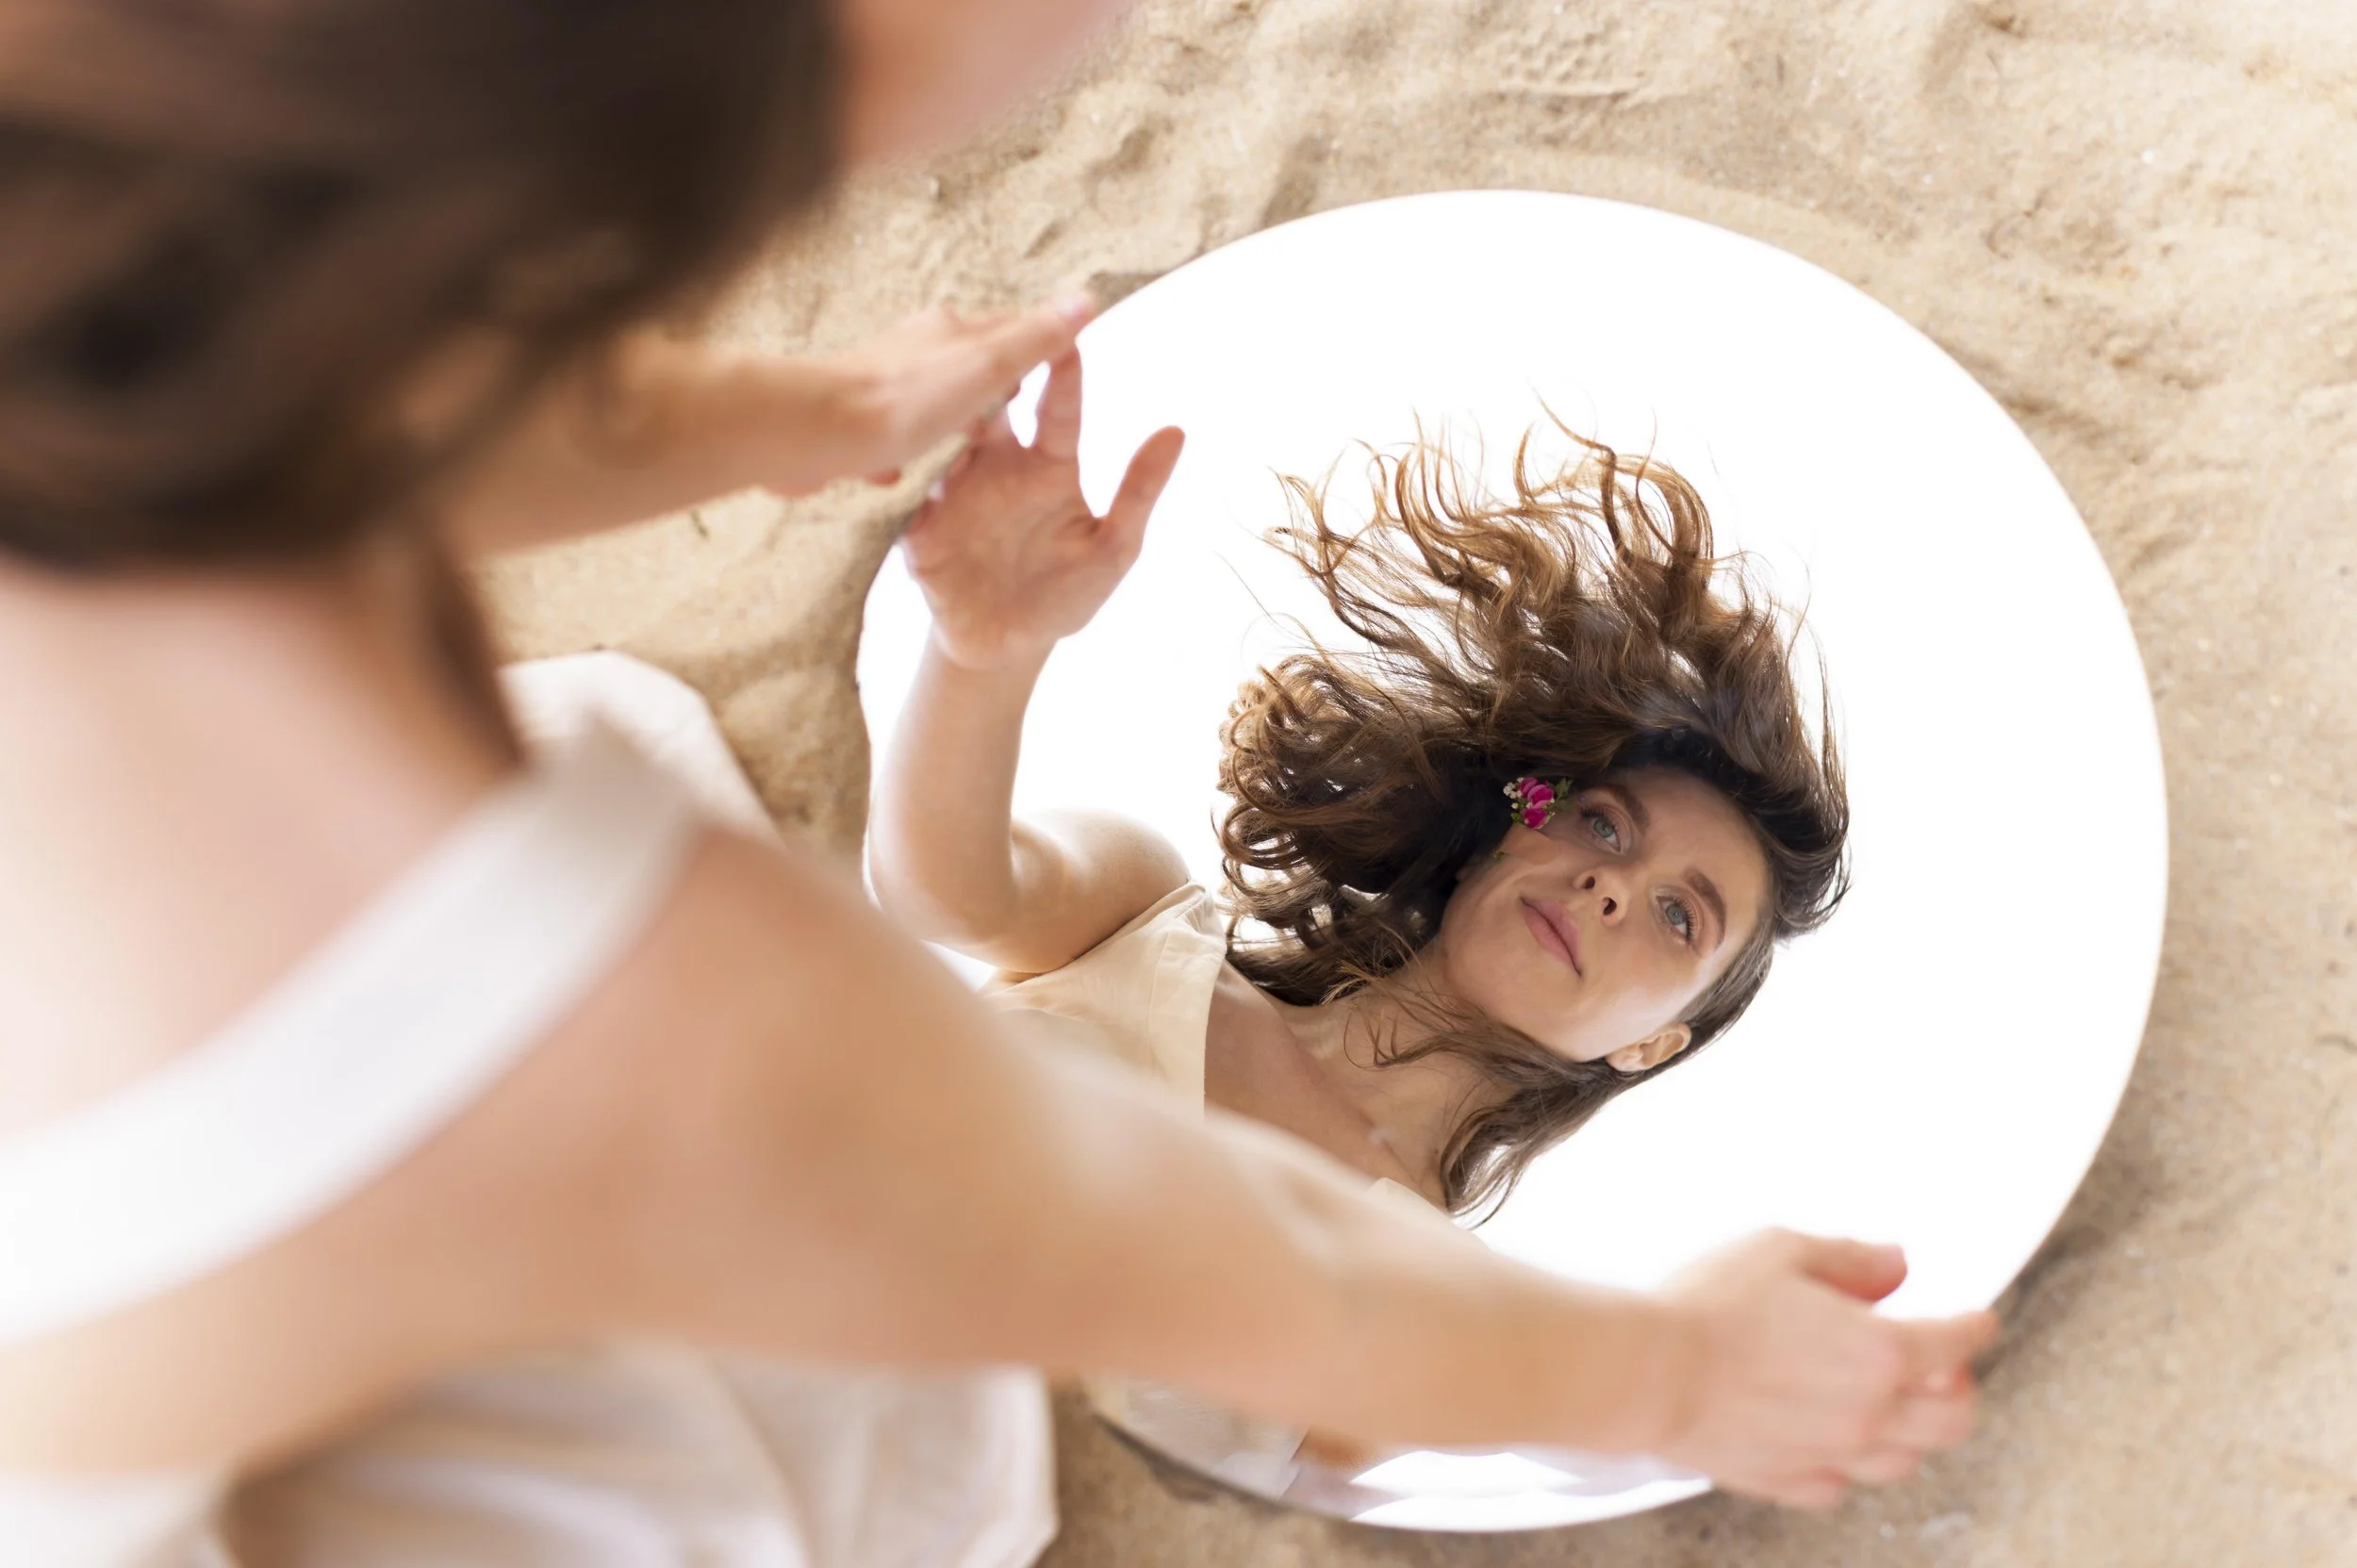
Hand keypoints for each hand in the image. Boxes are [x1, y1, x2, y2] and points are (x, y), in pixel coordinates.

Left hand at [782, 299, 1099, 489]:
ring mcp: (879, 383)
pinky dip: (900, 450)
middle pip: (965, 364)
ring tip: (964, 448)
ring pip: (926, 399)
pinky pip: (886, 435)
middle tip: (1011, 417)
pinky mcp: (852, 421)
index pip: (1008, 330)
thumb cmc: (904, 401)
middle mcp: (914, 348)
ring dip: (946, 419)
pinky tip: (901, 473)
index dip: (1036, 346)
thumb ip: (1034, 340)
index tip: (1057, 364)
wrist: (818, 430)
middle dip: (989, 389)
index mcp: (950, 332)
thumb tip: (1085, 299)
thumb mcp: (987, 367)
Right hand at [898, 348, 1185, 671]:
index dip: (1062, 374)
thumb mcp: (1114, 548)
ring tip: (943, 382)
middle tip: (993, 331)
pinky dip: (902, 470)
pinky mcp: (919, 525)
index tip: (1066, 331)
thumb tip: (1176, 431)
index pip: (1057, 410)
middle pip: (992, 409)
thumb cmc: (1067, 594)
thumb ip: (1139, 492)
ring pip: (943, 440)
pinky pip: (907, 493)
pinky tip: (897, 447)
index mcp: (1048, 467)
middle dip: (990, 371)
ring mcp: (955, 492)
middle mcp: (998, 468)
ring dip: (942, 413)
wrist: (1008, 648)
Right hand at [1650, 1230, 1995, 1509]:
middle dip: (1958, 1388)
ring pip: (1903, 1460)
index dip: (1974, 1327)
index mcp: (1880, 1351)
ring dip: (1909, 1431)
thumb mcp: (1783, 1248)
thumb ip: (1851, 1258)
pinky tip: (1832, 1439)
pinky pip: (1839, 1485)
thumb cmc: (1708, 1309)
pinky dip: (1847, 1464)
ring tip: (1891, 1404)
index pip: (1955, 1342)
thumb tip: (1892, 1264)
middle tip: (1941, 1367)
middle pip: (1952, 1418)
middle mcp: (1868, 1412)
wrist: (1648, 1369)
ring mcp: (1830, 1454)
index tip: (1978, 1321)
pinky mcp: (1787, 1481)